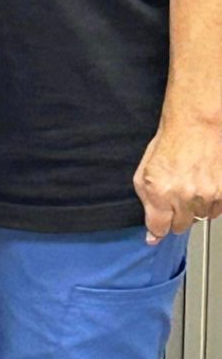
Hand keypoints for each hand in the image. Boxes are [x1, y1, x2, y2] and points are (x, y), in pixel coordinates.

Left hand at [134, 117, 221, 243]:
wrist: (196, 125)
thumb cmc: (169, 143)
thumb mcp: (144, 170)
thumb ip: (146, 202)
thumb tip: (152, 233)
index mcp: (159, 190)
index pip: (159, 228)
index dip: (157, 229)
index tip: (157, 230)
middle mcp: (183, 195)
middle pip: (180, 226)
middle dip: (175, 215)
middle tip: (175, 196)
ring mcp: (206, 195)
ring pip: (200, 219)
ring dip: (194, 208)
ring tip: (190, 185)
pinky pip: (217, 211)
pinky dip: (210, 202)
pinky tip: (203, 185)